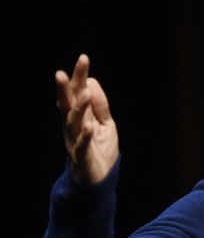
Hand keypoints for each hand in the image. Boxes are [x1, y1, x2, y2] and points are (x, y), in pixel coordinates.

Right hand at [55, 54, 118, 184]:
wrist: (99, 179)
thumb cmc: (100, 149)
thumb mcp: (106, 124)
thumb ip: (101, 106)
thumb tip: (92, 82)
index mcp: (79, 116)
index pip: (78, 92)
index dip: (80, 76)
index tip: (84, 58)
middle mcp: (73, 126)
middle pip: (68, 105)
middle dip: (66, 89)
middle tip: (63, 73)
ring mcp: (75, 141)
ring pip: (73, 122)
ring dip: (79, 107)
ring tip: (86, 92)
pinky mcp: (82, 157)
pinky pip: (82, 145)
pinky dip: (85, 136)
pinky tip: (88, 126)